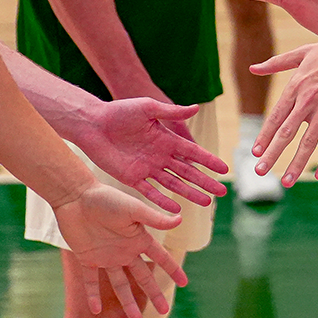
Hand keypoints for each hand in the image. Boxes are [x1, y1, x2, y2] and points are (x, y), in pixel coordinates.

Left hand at [50, 182, 187, 317]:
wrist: (75, 197)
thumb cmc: (106, 199)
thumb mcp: (133, 209)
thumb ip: (154, 217)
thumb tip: (180, 219)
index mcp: (138, 238)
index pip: (160, 258)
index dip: (172, 270)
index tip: (184, 283)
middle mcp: (125, 250)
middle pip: (143, 277)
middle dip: (154, 293)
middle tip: (164, 310)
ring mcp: (106, 256)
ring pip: (120, 284)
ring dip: (127, 301)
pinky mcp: (87, 259)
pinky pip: (91, 282)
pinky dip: (92, 295)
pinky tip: (95, 309)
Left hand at [74, 99, 229, 213]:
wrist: (93, 124)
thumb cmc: (120, 111)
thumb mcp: (148, 108)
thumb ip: (171, 112)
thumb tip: (196, 108)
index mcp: (167, 139)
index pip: (193, 153)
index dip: (208, 161)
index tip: (224, 169)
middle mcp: (160, 155)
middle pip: (188, 172)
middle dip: (205, 181)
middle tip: (221, 192)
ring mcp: (147, 168)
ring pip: (173, 184)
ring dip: (189, 193)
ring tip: (205, 202)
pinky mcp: (131, 177)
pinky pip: (150, 192)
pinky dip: (163, 201)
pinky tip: (177, 209)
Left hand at [252, 34, 317, 184]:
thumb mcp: (302, 53)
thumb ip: (276, 63)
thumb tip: (253, 68)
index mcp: (296, 87)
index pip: (275, 117)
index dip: (264, 136)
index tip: (255, 152)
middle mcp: (308, 101)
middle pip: (286, 133)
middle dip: (272, 155)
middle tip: (259, 171)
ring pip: (308, 142)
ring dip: (296, 164)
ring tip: (286, 182)